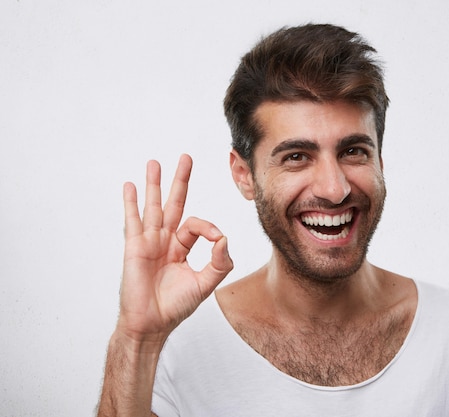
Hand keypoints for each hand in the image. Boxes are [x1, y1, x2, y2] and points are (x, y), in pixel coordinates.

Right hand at [116, 154, 232, 345]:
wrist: (152, 324)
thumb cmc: (176, 306)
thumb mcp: (205, 283)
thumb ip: (219, 262)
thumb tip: (224, 238)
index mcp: (181, 248)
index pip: (195, 224)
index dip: (208, 228)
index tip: (216, 239)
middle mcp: (165, 241)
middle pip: (174, 204)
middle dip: (180, 180)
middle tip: (186, 158)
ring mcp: (149, 242)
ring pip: (153, 207)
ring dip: (154, 184)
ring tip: (155, 162)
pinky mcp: (135, 248)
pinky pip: (133, 221)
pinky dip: (131, 203)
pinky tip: (130, 186)